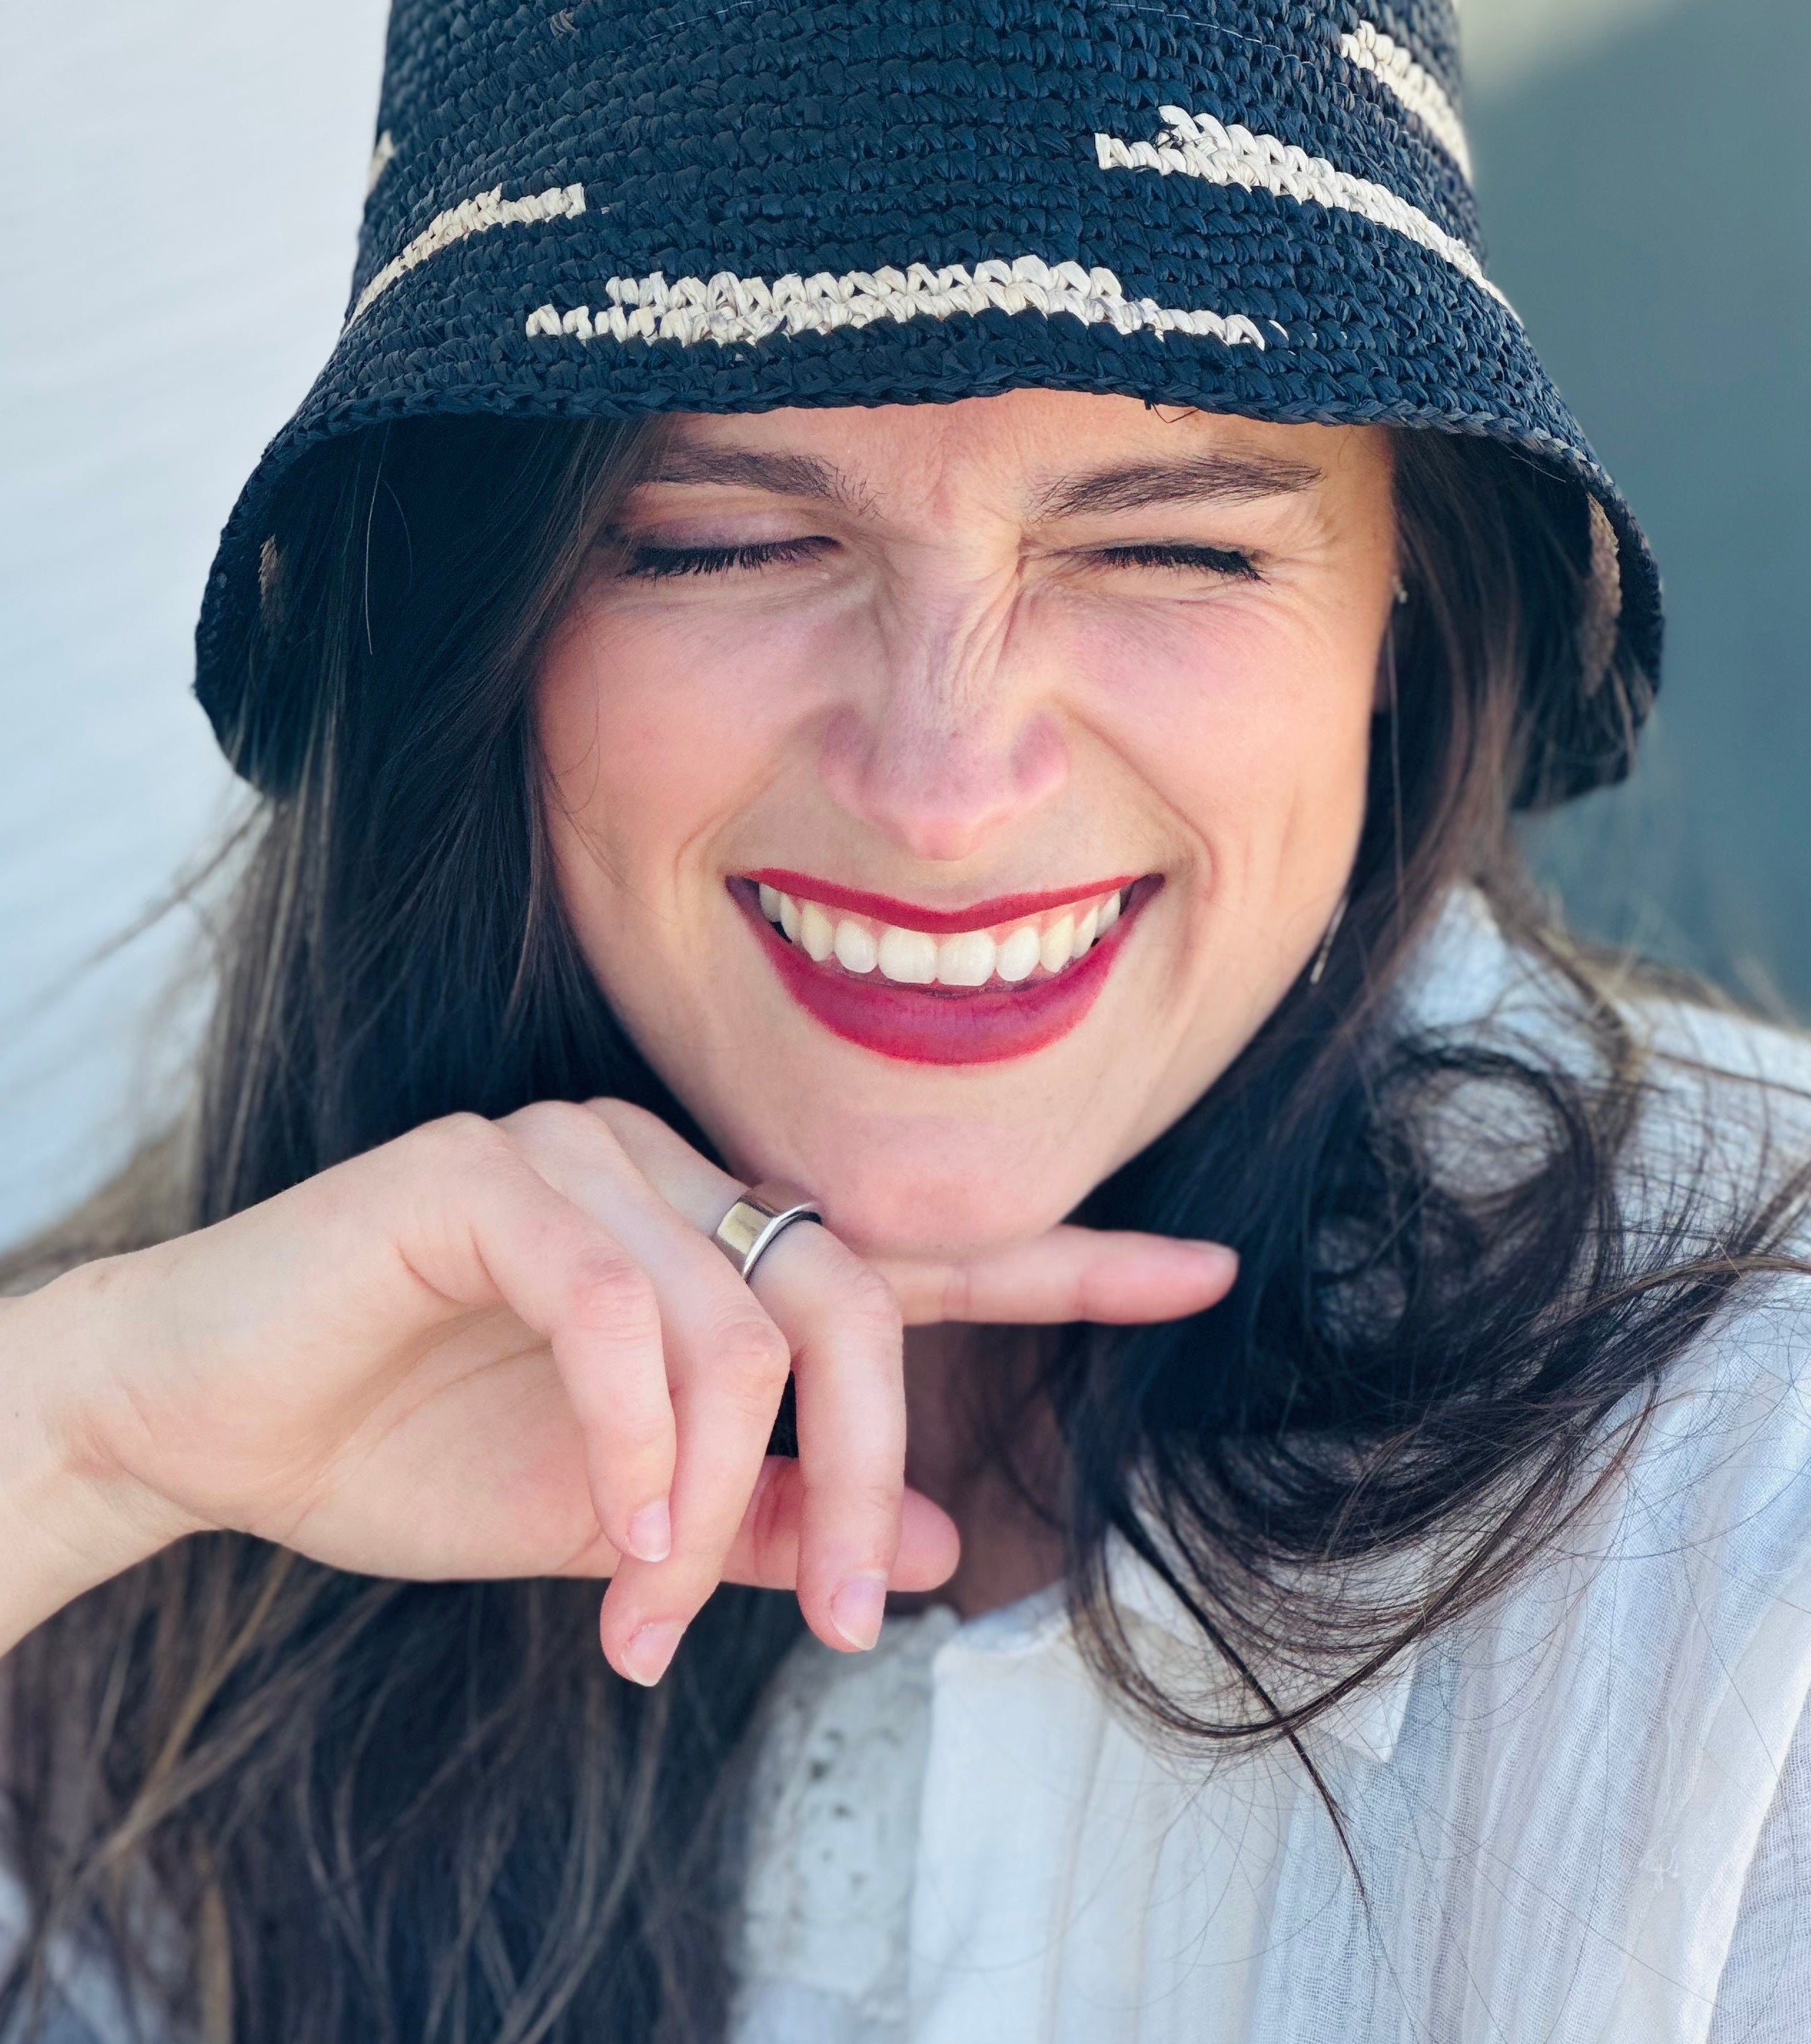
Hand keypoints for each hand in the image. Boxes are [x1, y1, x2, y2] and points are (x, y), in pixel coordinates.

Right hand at [9, 1101, 1235, 1679]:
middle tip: (850, 1630)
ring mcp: (586, 1157)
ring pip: (745, 1316)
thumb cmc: (415, 1449)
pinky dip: (639, 1439)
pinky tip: (612, 1528)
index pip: (921, 1257)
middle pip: (859, 1298)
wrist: (215, 1416)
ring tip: (648, 1613)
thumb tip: (938, 1544)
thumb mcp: (632, 1526)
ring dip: (718, 1499)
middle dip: (868, 1474)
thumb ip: (778, 1521)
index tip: (1211, 1273)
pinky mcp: (492, 1171)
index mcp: (722, 1250)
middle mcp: (677, 1176)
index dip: (1069, 1263)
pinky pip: (624, 1304)